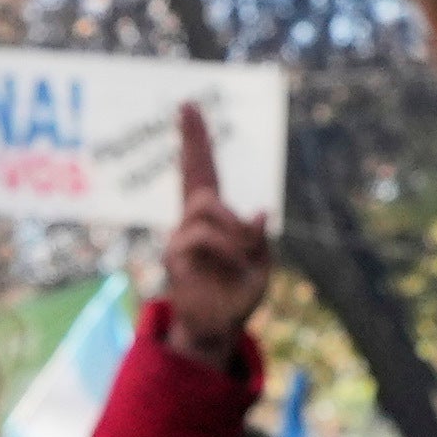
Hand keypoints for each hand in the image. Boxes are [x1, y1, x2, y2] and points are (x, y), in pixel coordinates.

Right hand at [150, 100, 273, 362]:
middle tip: (189, 106)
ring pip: (207, 206)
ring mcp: (181, 236)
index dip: (196, 141)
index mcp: (214, 218)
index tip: (189, 107)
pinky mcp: (175, 255)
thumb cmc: (238, 296)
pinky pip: (202, 236)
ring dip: (232, 224)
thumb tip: (260, 211)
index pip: (203, 172)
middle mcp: (193, 222)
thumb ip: (260, 239)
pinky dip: (227, 246)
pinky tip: (236, 261)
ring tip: (244, 251)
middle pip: (194, 174)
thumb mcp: (261, 266)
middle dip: (192, 138)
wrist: (217, 330)